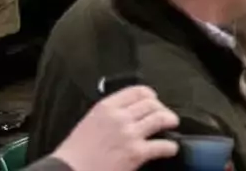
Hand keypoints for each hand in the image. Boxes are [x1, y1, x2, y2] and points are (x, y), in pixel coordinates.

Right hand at [46, 84, 179, 170]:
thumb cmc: (73, 155)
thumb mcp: (89, 123)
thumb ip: (108, 115)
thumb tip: (127, 113)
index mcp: (105, 108)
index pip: (138, 91)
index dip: (150, 96)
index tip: (154, 101)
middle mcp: (119, 117)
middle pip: (152, 104)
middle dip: (162, 109)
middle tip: (164, 116)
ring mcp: (129, 135)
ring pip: (161, 118)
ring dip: (170, 121)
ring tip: (171, 124)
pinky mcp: (136, 153)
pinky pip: (163, 145)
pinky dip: (170, 147)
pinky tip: (169, 149)